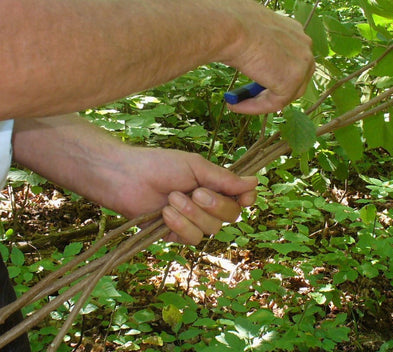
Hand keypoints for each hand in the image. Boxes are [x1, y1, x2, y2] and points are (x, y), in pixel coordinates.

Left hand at [111, 148, 256, 244]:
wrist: (126, 178)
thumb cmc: (159, 165)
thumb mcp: (196, 167)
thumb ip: (224, 179)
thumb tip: (255, 182)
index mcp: (214, 185)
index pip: (241, 198)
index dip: (247, 199)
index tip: (245, 198)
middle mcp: (207, 204)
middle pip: (231, 215)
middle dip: (215, 205)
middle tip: (195, 192)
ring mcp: (193, 220)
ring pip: (212, 229)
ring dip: (192, 214)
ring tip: (172, 199)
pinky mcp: (177, 235)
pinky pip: (193, 238)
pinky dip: (180, 225)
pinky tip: (165, 213)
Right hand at [219, 0, 314, 113]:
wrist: (230, 27)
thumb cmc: (231, 25)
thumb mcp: (250, 35)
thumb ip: (258, 50)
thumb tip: (251, 62)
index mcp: (294, 31)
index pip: (290, 61)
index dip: (272, 77)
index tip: (252, 86)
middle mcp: (303, 46)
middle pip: (294, 80)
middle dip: (271, 92)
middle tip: (247, 98)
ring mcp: (302, 64)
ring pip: (284, 94)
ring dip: (260, 102)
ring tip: (236, 103)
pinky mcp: (291, 82)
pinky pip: (274, 103)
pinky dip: (253, 107)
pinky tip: (234, 105)